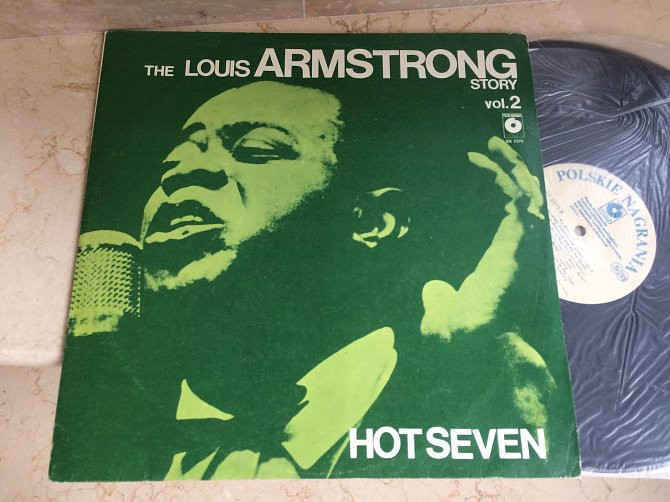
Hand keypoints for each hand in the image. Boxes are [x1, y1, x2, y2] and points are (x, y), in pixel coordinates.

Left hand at [421, 137, 543, 339]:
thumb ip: (439, 297)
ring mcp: (522, 241)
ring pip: (526, 191)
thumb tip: (432, 290)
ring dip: (511, 163)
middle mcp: (518, 247)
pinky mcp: (520, 238)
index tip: (477, 167)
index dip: (498, 187)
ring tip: (492, 141)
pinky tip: (484, 158)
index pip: (509, 215)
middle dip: (511, 167)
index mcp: (502, 260)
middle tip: (492, 144)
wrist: (472, 340)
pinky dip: (504, 174)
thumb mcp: (442, 310)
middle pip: (524, 196)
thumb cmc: (459, 332)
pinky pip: (518, 196)